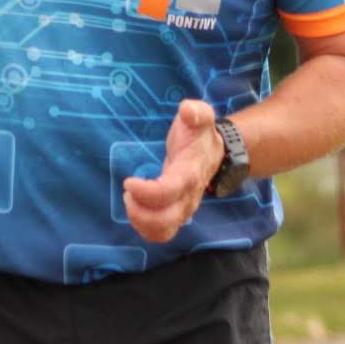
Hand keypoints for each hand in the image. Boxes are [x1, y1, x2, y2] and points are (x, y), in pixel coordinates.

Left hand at [122, 99, 224, 243]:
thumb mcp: (202, 116)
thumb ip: (197, 112)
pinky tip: (136, 208)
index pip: (168, 192)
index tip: (128, 181)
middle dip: (140, 212)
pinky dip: (145, 228)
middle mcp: (188, 197)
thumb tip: (188, 110)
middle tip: (128, 192)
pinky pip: (161, 233)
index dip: (147, 192)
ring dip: (141, 222)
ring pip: (163, 231)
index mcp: (190, 173)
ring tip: (130, 200)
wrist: (216, 153)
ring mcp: (184, 209)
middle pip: (165, 220)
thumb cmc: (200, 135)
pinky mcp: (177, 215)